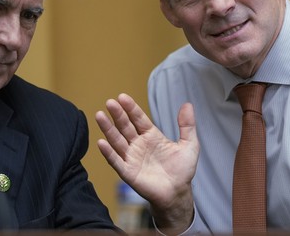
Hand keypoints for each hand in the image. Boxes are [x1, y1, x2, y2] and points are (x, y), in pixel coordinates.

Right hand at [95, 93, 198, 233]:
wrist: (178, 193)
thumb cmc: (182, 170)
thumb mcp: (189, 144)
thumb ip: (187, 125)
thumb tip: (187, 104)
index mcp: (151, 135)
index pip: (139, 118)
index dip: (131, 108)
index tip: (122, 97)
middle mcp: (139, 144)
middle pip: (125, 126)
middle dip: (118, 114)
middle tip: (110, 102)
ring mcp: (132, 158)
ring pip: (117, 140)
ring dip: (108, 129)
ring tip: (99, 116)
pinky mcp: (128, 172)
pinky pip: (116, 161)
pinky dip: (108, 152)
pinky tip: (101, 142)